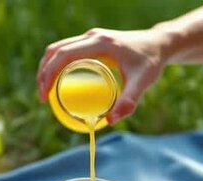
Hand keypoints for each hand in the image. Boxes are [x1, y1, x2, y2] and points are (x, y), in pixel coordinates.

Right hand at [36, 28, 171, 122]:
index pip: (64, 55)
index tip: (45, 95)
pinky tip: (57, 81)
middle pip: (56, 50)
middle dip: (43, 73)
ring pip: (58, 48)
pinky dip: (57, 64)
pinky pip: (67, 50)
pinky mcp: (92, 41)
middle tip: (42, 98)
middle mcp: (92, 37)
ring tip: (45, 91)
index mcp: (100, 43)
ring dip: (47, 67)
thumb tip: (110, 122)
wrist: (160, 44)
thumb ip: (129, 101)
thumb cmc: (152, 62)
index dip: (49, 74)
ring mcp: (91, 37)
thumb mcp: (143, 82)